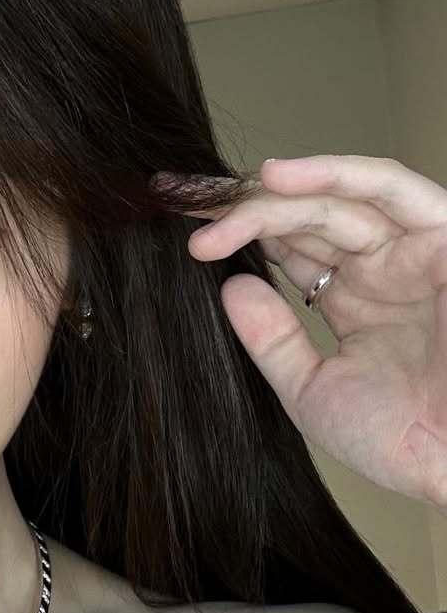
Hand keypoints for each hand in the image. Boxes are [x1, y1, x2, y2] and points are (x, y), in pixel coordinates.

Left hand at [157, 154, 446, 511]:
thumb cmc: (400, 439)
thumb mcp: (313, 389)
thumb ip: (272, 340)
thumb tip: (229, 288)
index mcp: (357, 299)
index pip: (293, 248)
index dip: (242, 235)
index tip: (190, 237)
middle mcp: (386, 268)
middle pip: (309, 217)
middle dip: (248, 214)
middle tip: (195, 220)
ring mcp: (414, 251)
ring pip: (343, 196)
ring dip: (283, 190)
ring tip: (228, 194)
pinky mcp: (445, 239)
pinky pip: (393, 188)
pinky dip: (337, 174)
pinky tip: (278, 177)